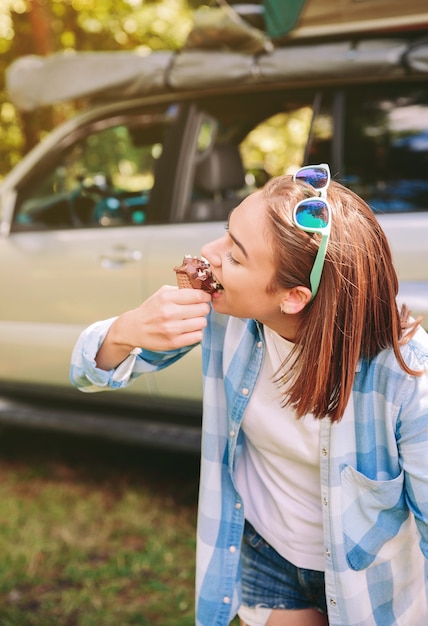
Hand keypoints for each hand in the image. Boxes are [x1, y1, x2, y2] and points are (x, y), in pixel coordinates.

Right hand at [95, 286, 210, 369]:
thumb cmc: (151, 309)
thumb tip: (202, 289)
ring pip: (202, 323)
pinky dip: (196, 333)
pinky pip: (198, 336)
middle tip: (198, 310)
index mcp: (167, 298)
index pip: (198, 295)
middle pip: (203, 309)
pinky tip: (189, 330)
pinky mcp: (174, 342)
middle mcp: (169, 313)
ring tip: (192, 320)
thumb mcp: (162, 293)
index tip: (205, 298)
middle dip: (203, 308)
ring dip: (200, 321)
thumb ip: (181, 290)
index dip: (205, 296)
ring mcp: (172, 329)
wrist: (135, 328)